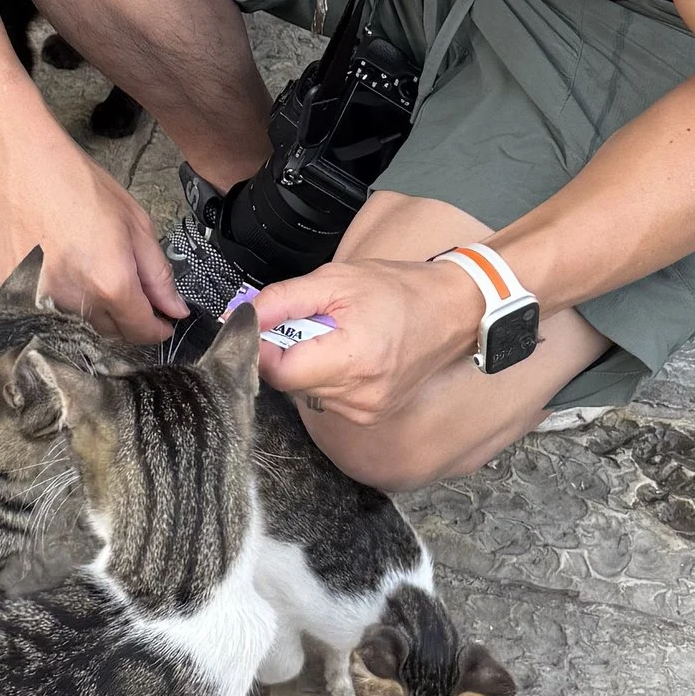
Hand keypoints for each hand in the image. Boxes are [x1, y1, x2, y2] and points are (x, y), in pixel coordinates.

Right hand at [0, 133, 183, 342]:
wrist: (21, 167)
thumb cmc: (78, 185)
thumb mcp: (135, 223)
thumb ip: (158, 274)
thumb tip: (175, 310)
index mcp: (112, 283)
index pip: (141, 331)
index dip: (157, 328)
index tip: (163, 321)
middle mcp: (77, 302)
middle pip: (112, 332)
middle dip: (127, 317)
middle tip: (128, 285)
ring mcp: (43, 301)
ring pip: (81, 325)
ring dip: (95, 311)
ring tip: (91, 270)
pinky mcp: (16, 295)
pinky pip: (50, 313)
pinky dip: (64, 302)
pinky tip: (64, 269)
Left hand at [253, 255, 481, 428]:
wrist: (452, 311)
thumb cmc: (400, 291)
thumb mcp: (335, 280)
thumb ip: (282, 300)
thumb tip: (242, 316)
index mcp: (354, 359)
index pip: (279, 371)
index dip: (260, 347)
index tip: (259, 326)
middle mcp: (360, 395)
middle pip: (289, 382)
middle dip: (286, 350)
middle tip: (308, 320)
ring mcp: (366, 410)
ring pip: (305, 392)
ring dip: (307, 363)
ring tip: (334, 335)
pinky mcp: (370, 415)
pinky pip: (326, 398)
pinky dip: (326, 375)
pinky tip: (347, 353)